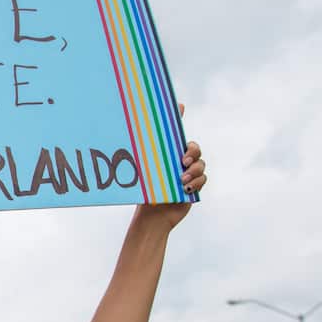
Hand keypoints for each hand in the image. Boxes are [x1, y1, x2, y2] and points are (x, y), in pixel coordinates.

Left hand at [139, 105, 205, 228]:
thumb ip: (138, 158)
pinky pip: (202, 179)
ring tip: (181, 179)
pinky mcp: (194, 186)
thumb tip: (118, 137)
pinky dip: (196, 183)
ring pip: (201, 164)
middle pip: (194, 148)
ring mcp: (189, 173)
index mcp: (167, 154)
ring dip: (194, 171)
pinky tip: (185, 188)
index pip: (175, 133)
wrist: (151, 215)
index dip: (178, 117)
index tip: (180, 105)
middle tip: (183, 159)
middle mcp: (180, 161)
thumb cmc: (144, 193)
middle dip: (192, 152)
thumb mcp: (141, 173)